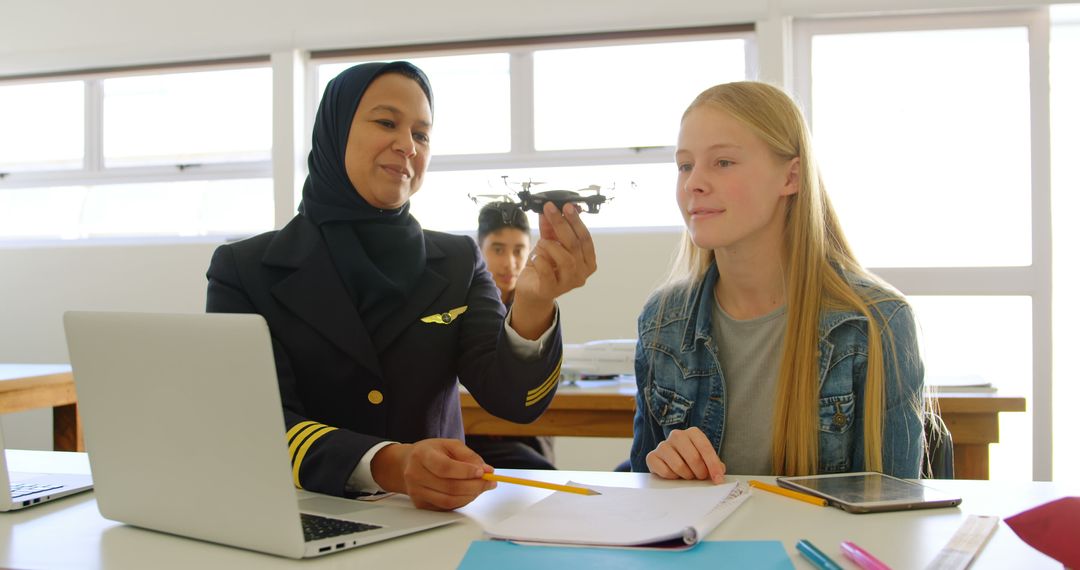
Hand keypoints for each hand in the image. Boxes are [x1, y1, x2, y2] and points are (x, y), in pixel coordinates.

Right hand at [370, 439, 495, 510]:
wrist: (408, 464)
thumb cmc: (431, 453)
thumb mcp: (450, 445)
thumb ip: (469, 456)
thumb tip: (487, 470)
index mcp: (422, 455)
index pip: (445, 467)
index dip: (466, 472)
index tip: (482, 472)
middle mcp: (415, 474)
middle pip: (449, 487)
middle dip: (475, 486)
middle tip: (489, 482)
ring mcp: (416, 491)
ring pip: (449, 501)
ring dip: (470, 496)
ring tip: (480, 488)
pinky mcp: (420, 504)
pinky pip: (446, 507)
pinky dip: (462, 501)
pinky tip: (468, 493)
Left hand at [510, 202, 597, 338]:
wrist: (532, 289)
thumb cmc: (544, 266)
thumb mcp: (549, 244)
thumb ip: (551, 229)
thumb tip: (550, 209)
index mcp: (588, 261)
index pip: (585, 238)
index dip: (576, 220)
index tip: (566, 206)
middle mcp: (582, 273)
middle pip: (575, 244)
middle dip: (561, 223)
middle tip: (550, 209)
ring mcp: (568, 284)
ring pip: (566, 259)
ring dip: (550, 245)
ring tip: (541, 243)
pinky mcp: (551, 290)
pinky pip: (547, 271)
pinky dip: (539, 259)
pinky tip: (535, 256)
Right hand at [645, 427, 725, 482]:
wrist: (669, 460)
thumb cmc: (691, 459)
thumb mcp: (705, 459)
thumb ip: (715, 465)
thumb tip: (719, 473)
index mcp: (692, 433)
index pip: (705, 447)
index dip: (713, 465)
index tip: (718, 479)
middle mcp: (677, 435)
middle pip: (693, 458)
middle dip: (700, 472)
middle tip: (700, 477)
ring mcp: (663, 445)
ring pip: (679, 466)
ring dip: (686, 476)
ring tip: (687, 475)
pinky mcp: (652, 456)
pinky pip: (665, 471)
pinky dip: (672, 477)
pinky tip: (674, 474)